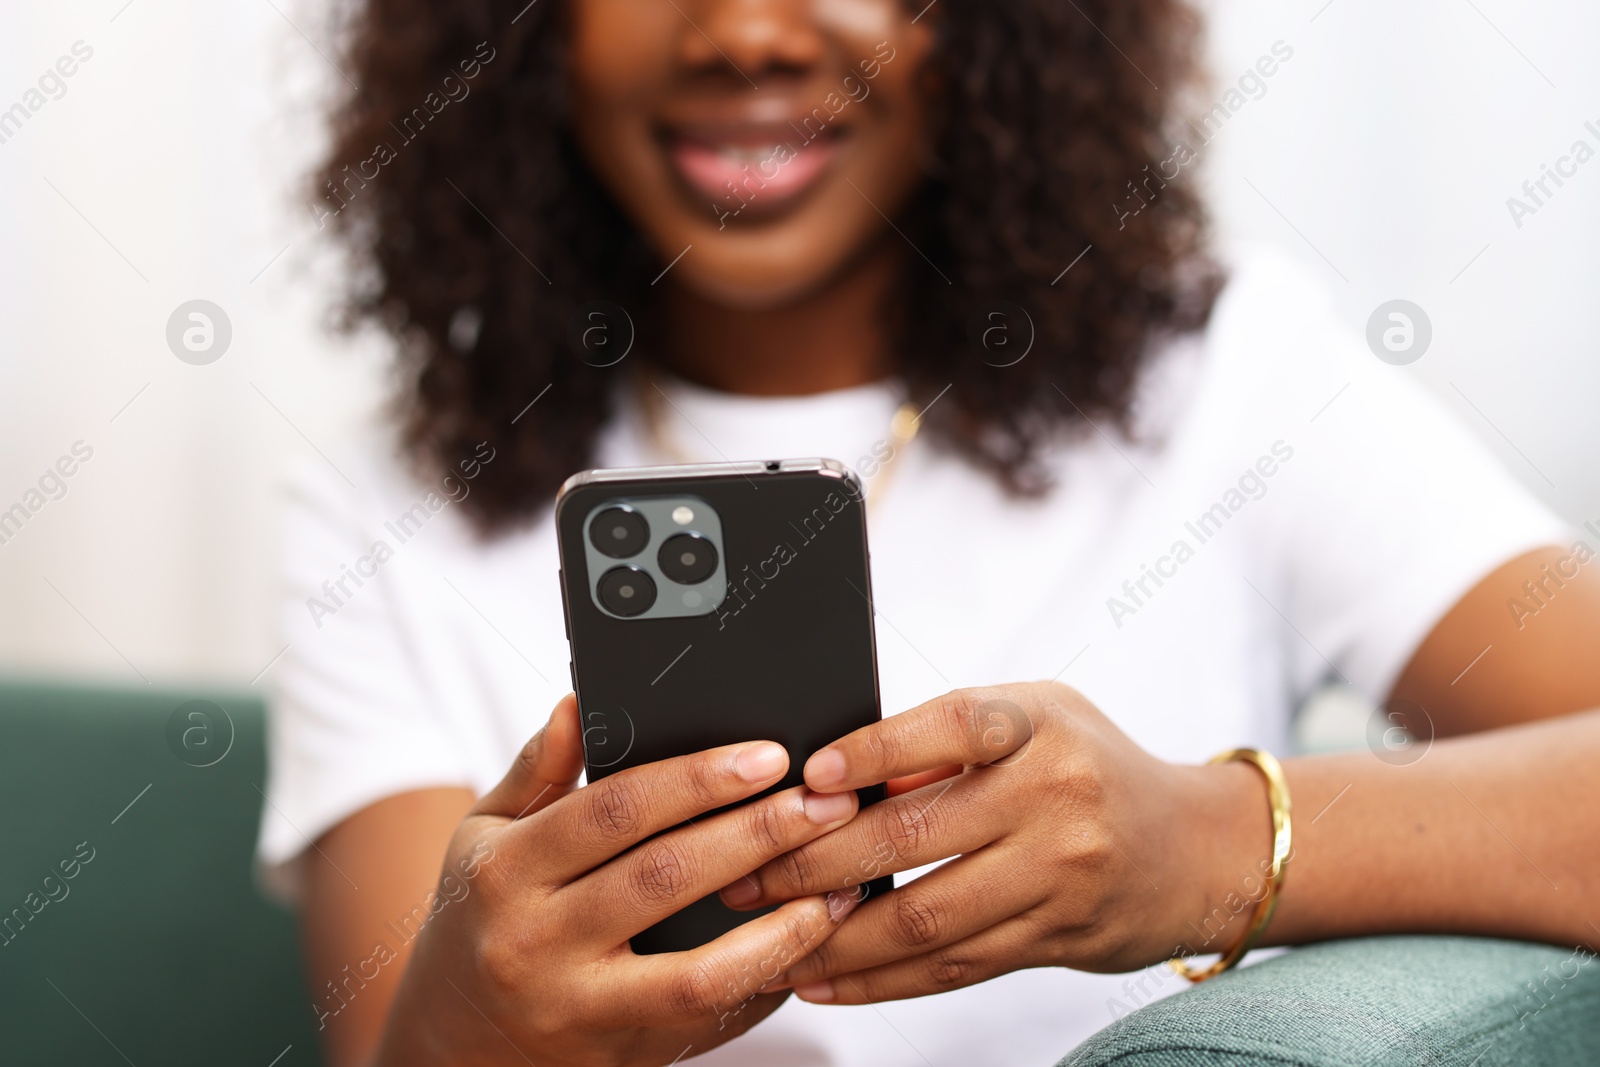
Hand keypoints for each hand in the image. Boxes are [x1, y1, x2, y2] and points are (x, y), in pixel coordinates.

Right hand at [377, 695, 862, 1066]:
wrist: (450, 1043)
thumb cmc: (479, 917)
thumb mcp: (484, 836)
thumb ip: (537, 770)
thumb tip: (579, 702)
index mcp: (506, 873)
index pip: (615, 812)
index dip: (697, 780)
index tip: (767, 755)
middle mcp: (536, 945)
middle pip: (665, 879)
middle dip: (758, 834)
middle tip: (827, 802)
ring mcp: (580, 1010)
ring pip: (696, 972)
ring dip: (780, 926)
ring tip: (840, 883)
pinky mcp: (622, 1054)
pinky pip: (707, 1019)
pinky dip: (765, 981)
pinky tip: (810, 943)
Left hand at [718, 682, 1267, 1003]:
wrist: (1196, 849)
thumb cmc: (1090, 767)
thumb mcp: (1037, 717)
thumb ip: (948, 739)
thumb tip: (840, 780)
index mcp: (1040, 723)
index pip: (950, 726)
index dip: (875, 751)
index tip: (809, 777)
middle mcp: (1056, 796)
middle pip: (916, 833)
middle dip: (815, 859)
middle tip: (747, 873)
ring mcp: (1060, 874)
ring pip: (927, 914)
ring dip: (835, 934)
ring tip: (768, 936)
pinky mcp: (1056, 938)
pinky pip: (954, 965)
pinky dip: (882, 978)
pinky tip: (827, 976)